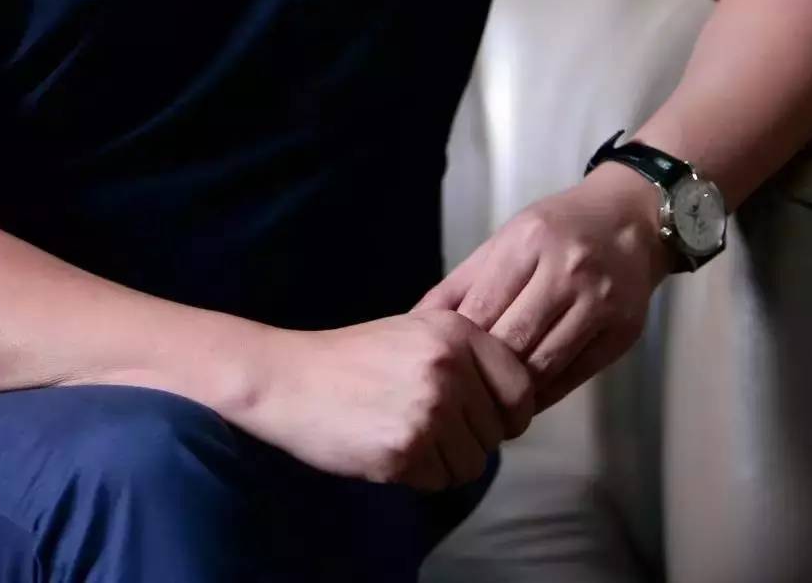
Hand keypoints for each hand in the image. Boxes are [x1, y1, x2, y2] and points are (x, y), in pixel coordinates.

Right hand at [238, 308, 534, 491]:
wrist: (290, 379)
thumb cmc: (353, 358)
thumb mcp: (416, 331)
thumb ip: (466, 356)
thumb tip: (517, 402)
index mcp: (455, 331)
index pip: (521, 388)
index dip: (508, 411)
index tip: (484, 417)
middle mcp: (449, 366)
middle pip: (497, 432)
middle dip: (468, 437)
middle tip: (424, 422)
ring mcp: (429, 409)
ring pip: (473, 462)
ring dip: (445, 460)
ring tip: (404, 432)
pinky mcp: (407, 449)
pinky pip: (441, 480)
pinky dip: (420, 474)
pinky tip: (388, 446)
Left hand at [411, 162, 676, 412]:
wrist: (631, 220)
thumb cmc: (558, 229)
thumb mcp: (507, 240)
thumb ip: (463, 282)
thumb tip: (417, 323)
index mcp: (529, 242)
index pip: (483, 306)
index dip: (458, 342)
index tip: (440, 362)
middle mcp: (566, 271)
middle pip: (511, 340)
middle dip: (481, 369)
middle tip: (460, 391)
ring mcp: (599, 304)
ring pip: (542, 365)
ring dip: (511, 389)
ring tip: (488, 401)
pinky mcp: (622, 334)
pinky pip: (573, 376)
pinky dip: (543, 393)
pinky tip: (524, 399)